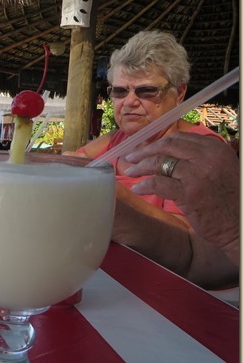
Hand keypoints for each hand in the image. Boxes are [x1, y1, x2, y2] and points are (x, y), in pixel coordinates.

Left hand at [124, 132, 238, 260]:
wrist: (240, 224)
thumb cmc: (227, 199)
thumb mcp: (219, 169)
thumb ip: (198, 158)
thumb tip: (165, 153)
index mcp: (215, 148)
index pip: (180, 138)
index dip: (158, 143)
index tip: (145, 149)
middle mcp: (207, 157)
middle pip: (166, 146)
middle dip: (145, 152)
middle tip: (130, 158)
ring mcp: (197, 174)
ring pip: (159, 163)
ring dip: (140, 167)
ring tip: (130, 172)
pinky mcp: (189, 193)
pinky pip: (158, 183)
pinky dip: (144, 185)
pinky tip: (138, 188)